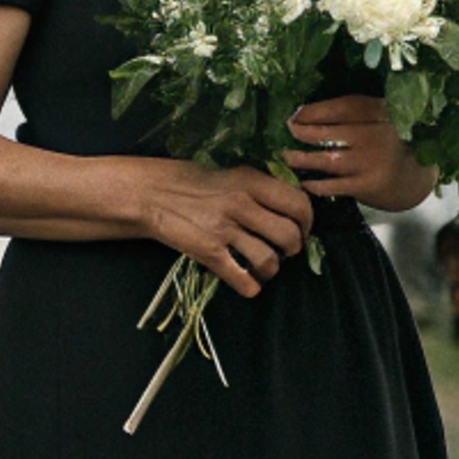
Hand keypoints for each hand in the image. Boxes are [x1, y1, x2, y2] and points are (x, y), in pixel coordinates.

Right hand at [134, 158, 312, 297]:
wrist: (151, 193)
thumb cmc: (193, 180)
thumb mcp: (231, 171)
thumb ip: (261, 184)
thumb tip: (294, 203)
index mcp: (250, 180)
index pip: (298, 204)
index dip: (307, 221)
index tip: (302, 228)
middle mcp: (240, 204)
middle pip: (289, 236)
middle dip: (292, 248)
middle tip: (284, 249)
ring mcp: (223, 230)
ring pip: (269, 261)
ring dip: (271, 268)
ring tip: (263, 264)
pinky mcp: (208, 253)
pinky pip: (243, 281)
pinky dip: (250, 286)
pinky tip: (247, 281)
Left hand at [284, 96, 438, 211]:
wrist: (416, 179)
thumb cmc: (388, 143)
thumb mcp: (380, 119)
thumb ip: (353, 112)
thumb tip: (305, 112)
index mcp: (381, 112)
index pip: (341, 106)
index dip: (313, 110)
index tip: (294, 113)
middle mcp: (376, 135)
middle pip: (328, 131)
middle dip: (301, 131)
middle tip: (286, 131)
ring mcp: (371, 162)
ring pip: (325, 159)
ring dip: (300, 158)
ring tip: (285, 155)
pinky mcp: (367, 185)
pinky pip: (332, 185)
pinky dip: (314, 184)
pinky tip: (304, 181)